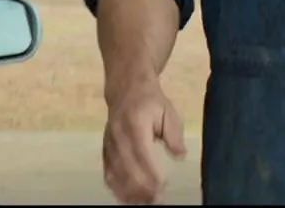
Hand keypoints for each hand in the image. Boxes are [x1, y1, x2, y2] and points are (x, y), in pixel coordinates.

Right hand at [101, 78, 187, 204]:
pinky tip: (129, 198)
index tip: (162, 187)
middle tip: (157, 200)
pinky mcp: (105, 150)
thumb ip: (174, 135)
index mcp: (135, 123)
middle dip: (141, 187)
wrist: (125, 88)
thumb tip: (180, 156)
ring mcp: (109, 143)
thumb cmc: (151, 101)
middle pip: (126, 167)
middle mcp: (118, 135)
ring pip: (115, 173)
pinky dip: (117, 188)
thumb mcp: (168, 112)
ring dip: (130, 191)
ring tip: (145, 202)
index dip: (150, 172)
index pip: (141, 152)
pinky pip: (108, 172)